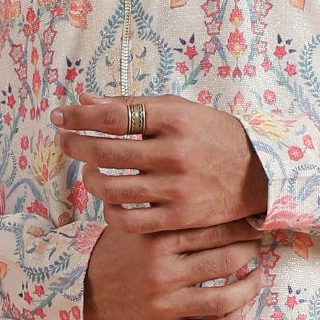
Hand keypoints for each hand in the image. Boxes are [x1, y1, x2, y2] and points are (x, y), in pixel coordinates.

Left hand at [55, 94, 268, 234]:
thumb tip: (84, 100)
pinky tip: (109, 200)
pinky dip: (110, 210)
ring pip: (111, 188)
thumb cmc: (211, 135)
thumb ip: (132, 105)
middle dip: (75, 145)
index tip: (61, 116)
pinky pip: (129, 220)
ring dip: (89, 178)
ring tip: (89, 170)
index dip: (80, 116)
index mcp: (175, 119)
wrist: (259, 173)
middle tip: (64, 141)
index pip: (114, 115)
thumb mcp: (178, 110)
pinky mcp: (179, 217)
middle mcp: (175, 152)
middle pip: (106, 151)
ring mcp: (177, 188)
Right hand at [83, 217, 263, 319]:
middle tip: (258, 245)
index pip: (215, 229)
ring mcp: (164, 305)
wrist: (85, 289)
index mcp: (157, 240)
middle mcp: (162, 273)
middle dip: (251, 252)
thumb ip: (169, 210)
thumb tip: (217, 189)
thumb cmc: (121, 250)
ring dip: (250, 287)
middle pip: (227, 260)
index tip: (254, 222)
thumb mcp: (138, 223)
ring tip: (257, 277)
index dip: (243, 226)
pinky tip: (240, 308)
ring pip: (225, 299)